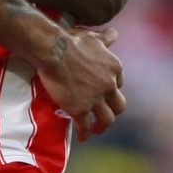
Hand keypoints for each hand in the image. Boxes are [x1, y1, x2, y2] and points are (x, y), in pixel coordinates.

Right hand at [36, 25, 126, 142]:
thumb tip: (114, 34)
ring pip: (107, 120)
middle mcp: (109, 85)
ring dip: (102, 126)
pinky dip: (84, 135)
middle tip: (103, 113)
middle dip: (112, 110)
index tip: (102, 93)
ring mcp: (96, 99)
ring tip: (96, 129)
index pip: (118, 84)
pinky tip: (82, 138)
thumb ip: (105, 38)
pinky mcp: (80, 110)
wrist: (53, 50)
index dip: (110, 89)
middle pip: (119, 106)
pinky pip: (85, 128)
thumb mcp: (93, 36)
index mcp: (114, 68)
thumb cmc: (71, 40)